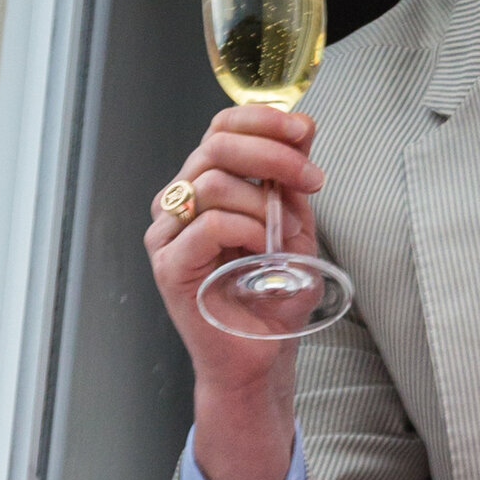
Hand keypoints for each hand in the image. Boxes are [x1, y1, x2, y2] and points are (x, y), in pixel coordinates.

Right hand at [144, 104, 324, 479]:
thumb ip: (293, 185)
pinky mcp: (169, 265)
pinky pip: (207, 225)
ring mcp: (168, 234)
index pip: (221, 128)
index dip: (262, 120)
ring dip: (261, 202)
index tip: (306, 131)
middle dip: (271, 153)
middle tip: (311, 176)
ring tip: (283, 237)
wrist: (261, 359)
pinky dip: (244, 230)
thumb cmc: (273, 299)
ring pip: (210, 183)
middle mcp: (180, 204)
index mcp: (206, 187)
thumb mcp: (296, 231)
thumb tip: (303, 131)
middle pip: (215, 145)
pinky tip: (262, 251)